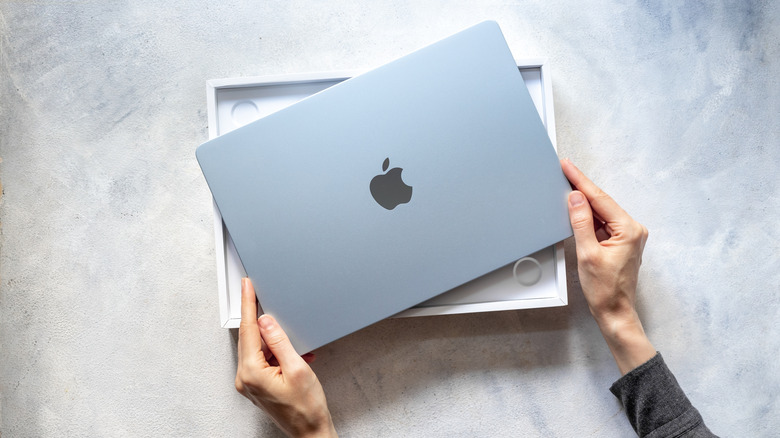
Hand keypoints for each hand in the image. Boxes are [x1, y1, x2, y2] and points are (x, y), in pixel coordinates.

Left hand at [235, 278, 336, 437]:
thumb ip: (280, 341)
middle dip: (259, 318)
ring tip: (295, 347)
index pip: (248, 330)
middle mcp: (246, 378)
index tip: (246, 286)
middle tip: (261, 296)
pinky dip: (277, 353)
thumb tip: (266, 321)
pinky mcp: (257, 386)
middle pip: (250, 338)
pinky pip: (263, 360)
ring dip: (274, 341)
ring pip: (258, 348)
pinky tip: (293, 356)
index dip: (248, 304)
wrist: (310, 432)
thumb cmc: (306, 408)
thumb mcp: (298, 368)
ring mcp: (250, 383)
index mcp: (252, 372)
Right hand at [560, 159, 655, 374]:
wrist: (614, 311)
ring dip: (584, 203)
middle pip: (602, 203)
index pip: (600, 199)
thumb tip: (575, 199)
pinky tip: (577, 211)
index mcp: (629, 230)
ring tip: (566, 188)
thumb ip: (581, 222)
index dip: (581, 181)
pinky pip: (603, 223)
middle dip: (582, 189)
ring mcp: (629, 236)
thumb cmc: (604, 289)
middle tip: (564, 171)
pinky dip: (589, 217)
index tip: (568, 167)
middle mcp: (633, 229)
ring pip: (602, 212)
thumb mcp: (587, 253)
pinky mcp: (622, 242)